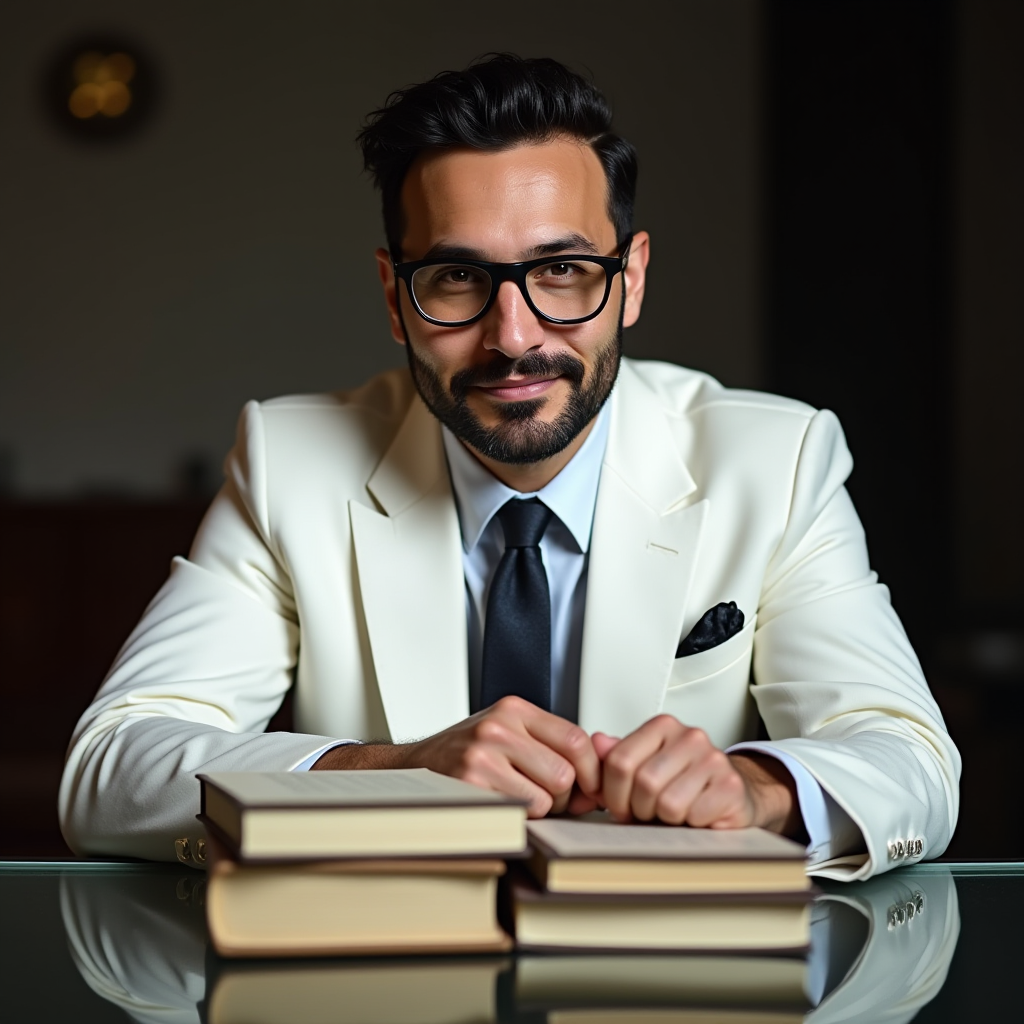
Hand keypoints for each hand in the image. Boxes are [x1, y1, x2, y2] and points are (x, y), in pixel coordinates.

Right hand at [312, 696, 600, 818]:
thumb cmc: (464, 756)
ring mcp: (483, 754)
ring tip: (520, 800)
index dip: (592, 770)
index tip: (590, 787)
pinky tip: (503, 806)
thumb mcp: (508, 736)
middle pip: (567, 772)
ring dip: (542, 809)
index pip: (576, 739)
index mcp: (514, 709)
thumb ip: (552, 748)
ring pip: (548, 796)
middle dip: (565, 796)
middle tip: (548, 798)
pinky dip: (520, 817)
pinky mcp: (471, 783)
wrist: (411, 770)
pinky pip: (522, 811)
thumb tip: (599, 781)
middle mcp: (499, 726)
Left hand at [593, 715, 802, 835]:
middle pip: (643, 782)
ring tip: (673, 812)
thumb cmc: (682, 784)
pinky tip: (695, 815)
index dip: (613, 793)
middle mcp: (690, 736)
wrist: (730, 794)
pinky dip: (689, 825)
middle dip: (639, 809)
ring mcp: (713, 759)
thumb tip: (596, 742)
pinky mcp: (730, 786)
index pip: (619, 761)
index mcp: (663, 726)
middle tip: (648, 812)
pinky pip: (693, 815)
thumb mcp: (644, 767)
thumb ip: (616, 757)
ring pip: (668, 802)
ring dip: (665, 818)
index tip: (620, 805)